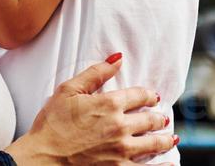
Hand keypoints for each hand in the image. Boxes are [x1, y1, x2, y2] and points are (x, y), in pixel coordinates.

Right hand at [5, 56, 175, 164]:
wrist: (43, 158)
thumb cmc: (51, 124)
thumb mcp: (68, 91)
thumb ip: (95, 73)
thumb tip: (117, 59)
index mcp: (109, 104)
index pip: (140, 96)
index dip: (148, 95)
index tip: (152, 97)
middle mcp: (120, 127)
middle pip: (150, 120)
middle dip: (158, 117)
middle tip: (162, 118)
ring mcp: (122, 151)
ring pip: (154, 144)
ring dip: (165, 139)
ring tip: (171, 137)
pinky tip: (170, 163)